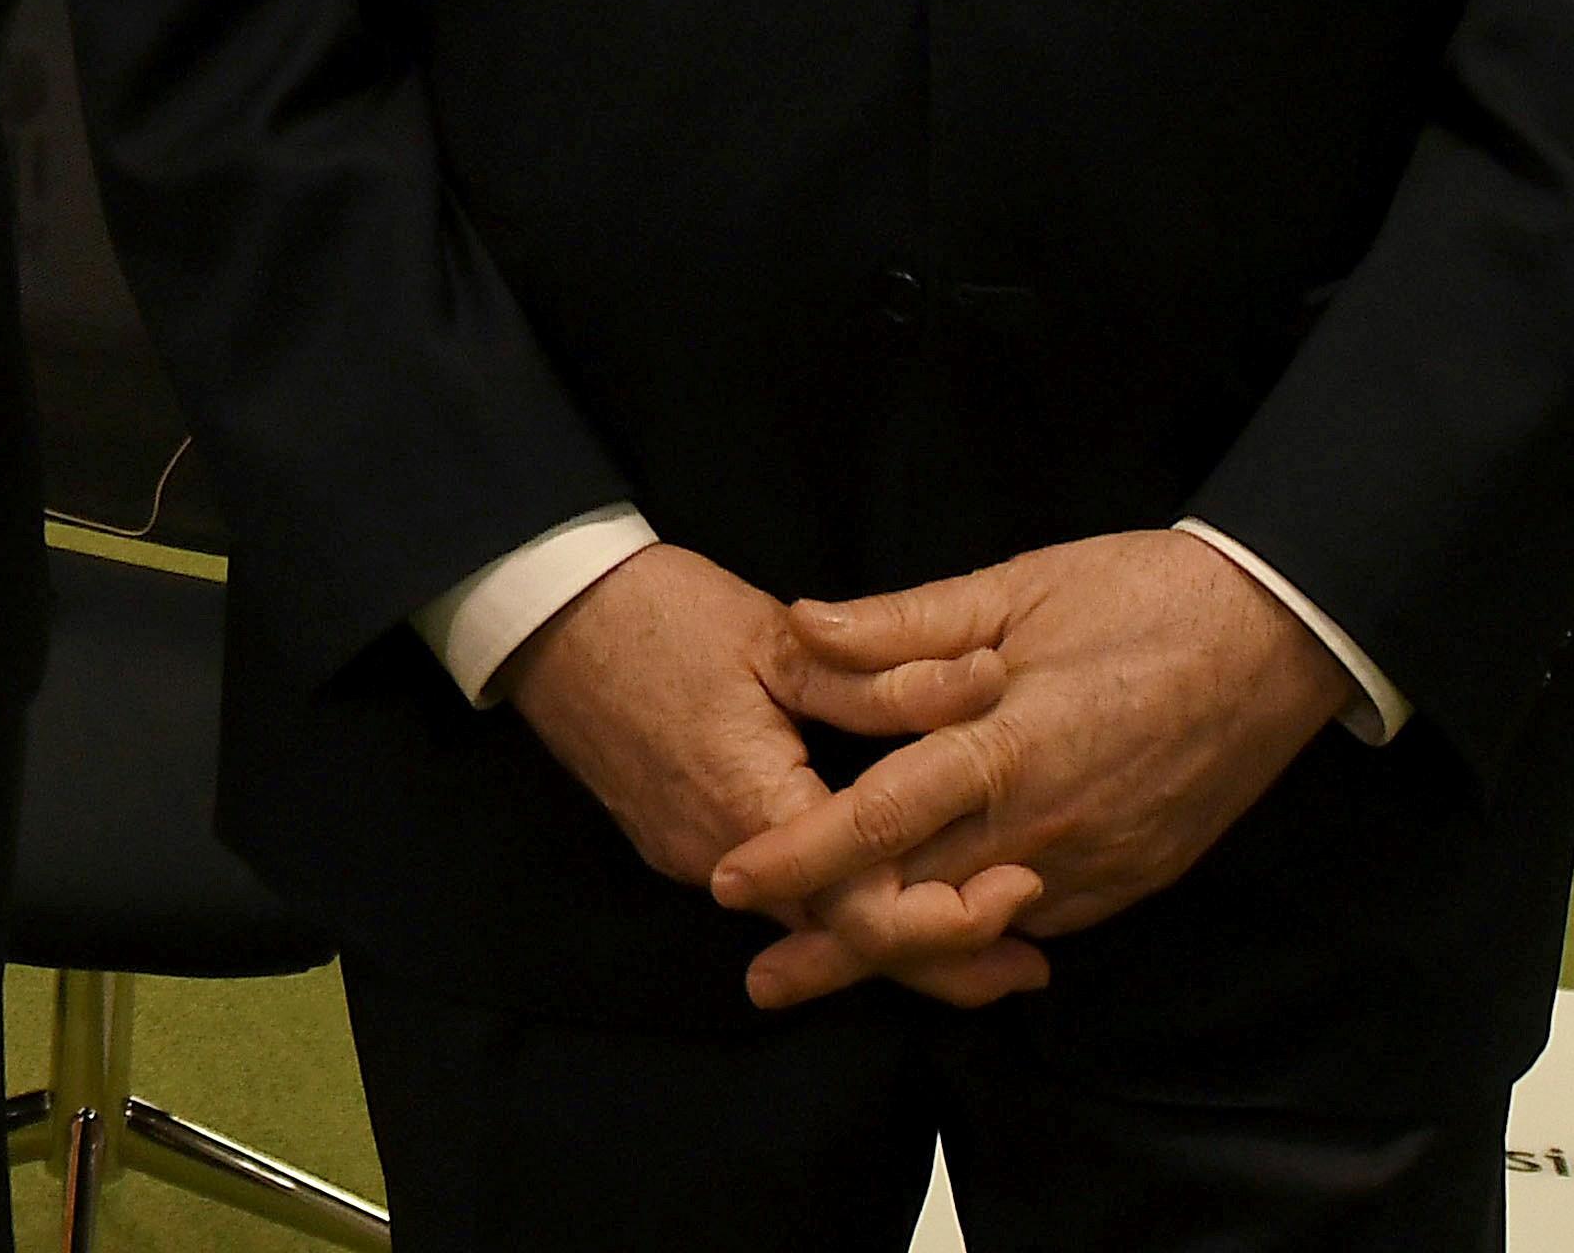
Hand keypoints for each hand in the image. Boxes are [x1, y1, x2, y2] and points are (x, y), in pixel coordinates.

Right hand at [497, 541, 1044, 1008]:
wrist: (542, 612)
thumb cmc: (656, 613)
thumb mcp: (778, 636)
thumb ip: (882, 676)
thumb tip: (989, 684)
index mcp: (752, 807)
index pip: (865, 912)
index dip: (953, 920)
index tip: (1026, 893)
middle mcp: (717, 858)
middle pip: (845, 940)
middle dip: (943, 957)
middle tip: (1031, 961)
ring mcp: (690, 856)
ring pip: (809, 923)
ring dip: (893, 930)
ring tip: (983, 922)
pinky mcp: (676, 840)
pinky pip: (774, 895)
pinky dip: (839, 901)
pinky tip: (887, 876)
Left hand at [709, 529, 1352, 1003]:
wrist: (1274, 637)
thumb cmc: (1140, 597)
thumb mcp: (1012, 589)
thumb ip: (900, 624)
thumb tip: (799, 627)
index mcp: (1008, 746)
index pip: (878, 821)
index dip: (800, 858)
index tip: (733, 880)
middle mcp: (1050, 824)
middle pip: (918, 906)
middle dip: (833, 943)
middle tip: (761, 976)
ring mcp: (1097, 863)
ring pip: (976, 929)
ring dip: (903, 950)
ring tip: (825, 965)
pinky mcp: (1132, 879)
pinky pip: (1036, 920)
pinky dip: (977, 931)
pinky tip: (930, 933)